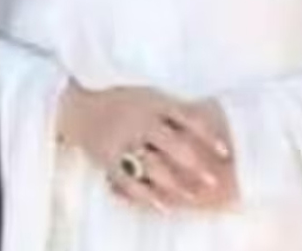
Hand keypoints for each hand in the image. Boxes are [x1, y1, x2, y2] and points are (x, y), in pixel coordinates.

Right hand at [57, 84, 237, 211]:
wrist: (76, 104)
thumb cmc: (119, 99)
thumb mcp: (147, 94)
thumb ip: (172, 108)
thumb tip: (211, 114)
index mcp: (154, 102)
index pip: (187, 117)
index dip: (208, 135)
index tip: (225, 152)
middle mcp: (140, 121)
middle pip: (173, 144)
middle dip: (195, 164)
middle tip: (213, 181)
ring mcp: (123, 140)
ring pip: (154, 165)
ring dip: (175, 183)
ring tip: (192, 196)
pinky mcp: (108, 158)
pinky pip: (129, 181)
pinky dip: (146, 195)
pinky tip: (163, 206)